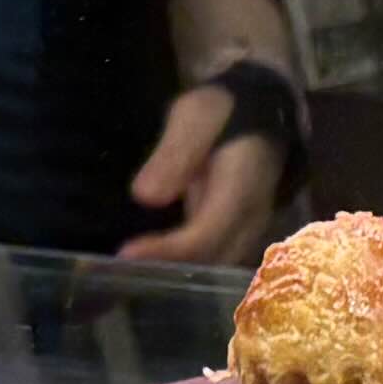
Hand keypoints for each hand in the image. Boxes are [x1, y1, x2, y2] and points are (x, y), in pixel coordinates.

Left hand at [122, 77, 286, 260]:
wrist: (261, 115)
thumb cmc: (224, 111)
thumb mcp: (195, 118)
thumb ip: (175, 155)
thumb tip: (144, 196)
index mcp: (240, 192)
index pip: (204, 236)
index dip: (166, 251)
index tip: (126, 254)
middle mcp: (251, 221)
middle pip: (210, 261)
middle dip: (168, 269)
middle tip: (120, 270)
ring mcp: (249, 231)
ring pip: (215, 267)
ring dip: (178, 272)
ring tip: (133, 270)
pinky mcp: (240, 233)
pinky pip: (215, 258)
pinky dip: (186, 264)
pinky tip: (154, 260)